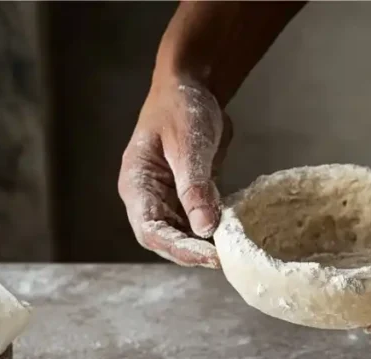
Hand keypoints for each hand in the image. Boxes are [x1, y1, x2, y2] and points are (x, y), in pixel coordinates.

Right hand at [118, 75, 231, 267]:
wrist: (192, 87)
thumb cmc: (182, 108)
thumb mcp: (188, 145)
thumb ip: (195, 188)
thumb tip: (205, 229)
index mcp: (136, 185)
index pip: (150, 231)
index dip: (179, 249)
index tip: (210, 256)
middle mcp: (148, 198)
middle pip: (165, 239)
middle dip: (192, 253)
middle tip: (225, 260)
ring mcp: (167, 199)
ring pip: (182, 235)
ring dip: (203, 246)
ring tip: (231, 253)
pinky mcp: (187, 197)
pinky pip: (198, 222)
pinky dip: (213, 231)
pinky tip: (233, 237)